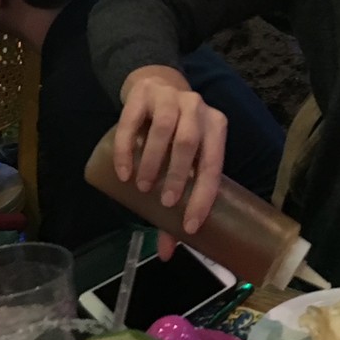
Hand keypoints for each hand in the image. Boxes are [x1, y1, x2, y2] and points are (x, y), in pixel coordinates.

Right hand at [116, 66, 227, 245]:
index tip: (190, 224)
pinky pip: (134, 120)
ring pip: (165, 128)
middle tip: (165, 202)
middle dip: (178, 176)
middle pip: (190, 142)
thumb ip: (177, 199)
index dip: (204, 196)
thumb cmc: (175, 133)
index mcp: (216, 127)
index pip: (213, 165)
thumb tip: (168, 253)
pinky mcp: (143, 93)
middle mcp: (198, 108)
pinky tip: (122, 171)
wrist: (156, 86)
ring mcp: (171, 96)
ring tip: (142, 186)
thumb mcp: (183, 159)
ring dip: (154, 160)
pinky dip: (127, 148)